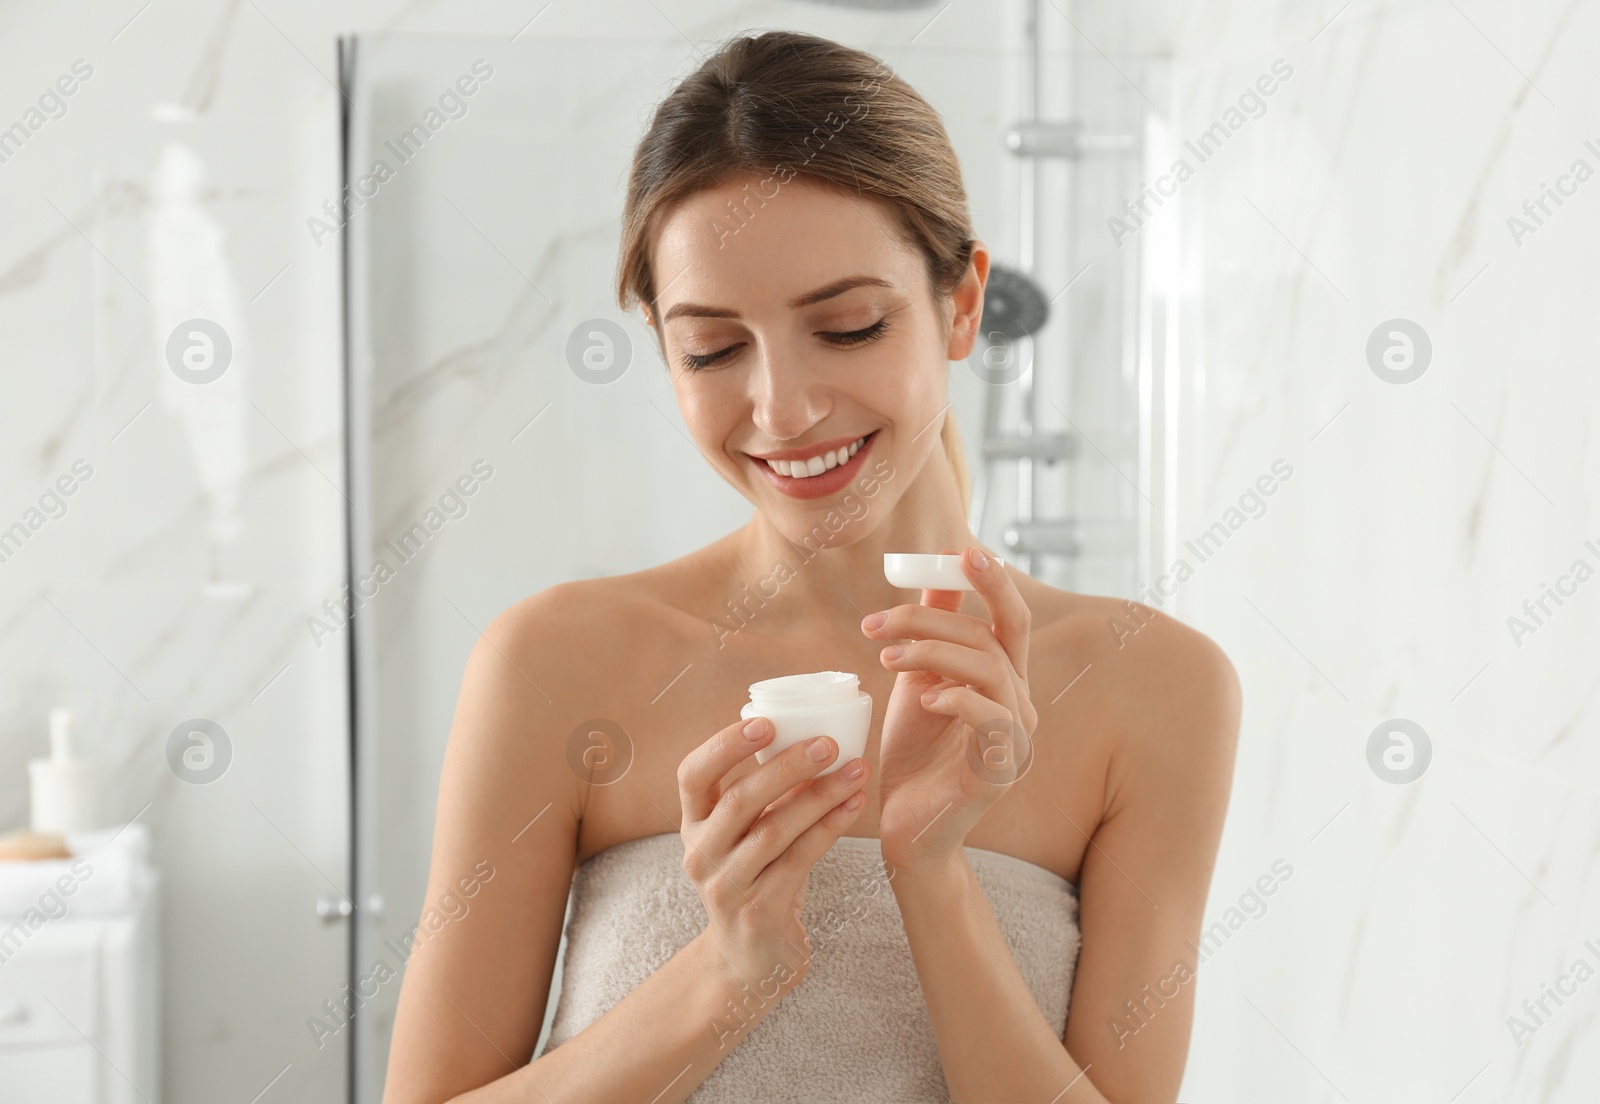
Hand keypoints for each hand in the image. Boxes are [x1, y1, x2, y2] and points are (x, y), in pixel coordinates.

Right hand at [677, 716, 871, 990]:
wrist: (749, 959)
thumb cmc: (756, 878)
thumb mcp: (745, 834)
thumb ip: (765, 793)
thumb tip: (814, 734)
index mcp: (693, 823)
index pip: (692, 774)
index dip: (725, 745)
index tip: (765, 722)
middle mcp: (700, 853)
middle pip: (740, 800)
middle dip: (787, 767)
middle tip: (828, 743)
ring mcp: (725, 885)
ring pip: (774, 831)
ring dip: (820, 796)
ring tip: (857, 770)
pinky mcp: (757, 910)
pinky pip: (799, 860)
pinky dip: (830, 828)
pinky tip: (854, 806)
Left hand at [861, 545, 1036, 874]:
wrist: (907, 830)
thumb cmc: (915, 757)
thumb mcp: (918, 683)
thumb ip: (932, 634)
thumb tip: (936, 574)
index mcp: (1005, 680)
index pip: (1010, 619)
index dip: (993, 582)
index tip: (960, 551)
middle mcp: (1020, 704)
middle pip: (993, 638)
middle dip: (936, 618)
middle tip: (880, 619)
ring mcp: (1016, 739)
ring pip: (990, 671)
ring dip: (934, 653)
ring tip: (886, 656)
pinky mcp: (1001, 772)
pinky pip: (993, 722)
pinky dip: (959, 700)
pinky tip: (925, 697)